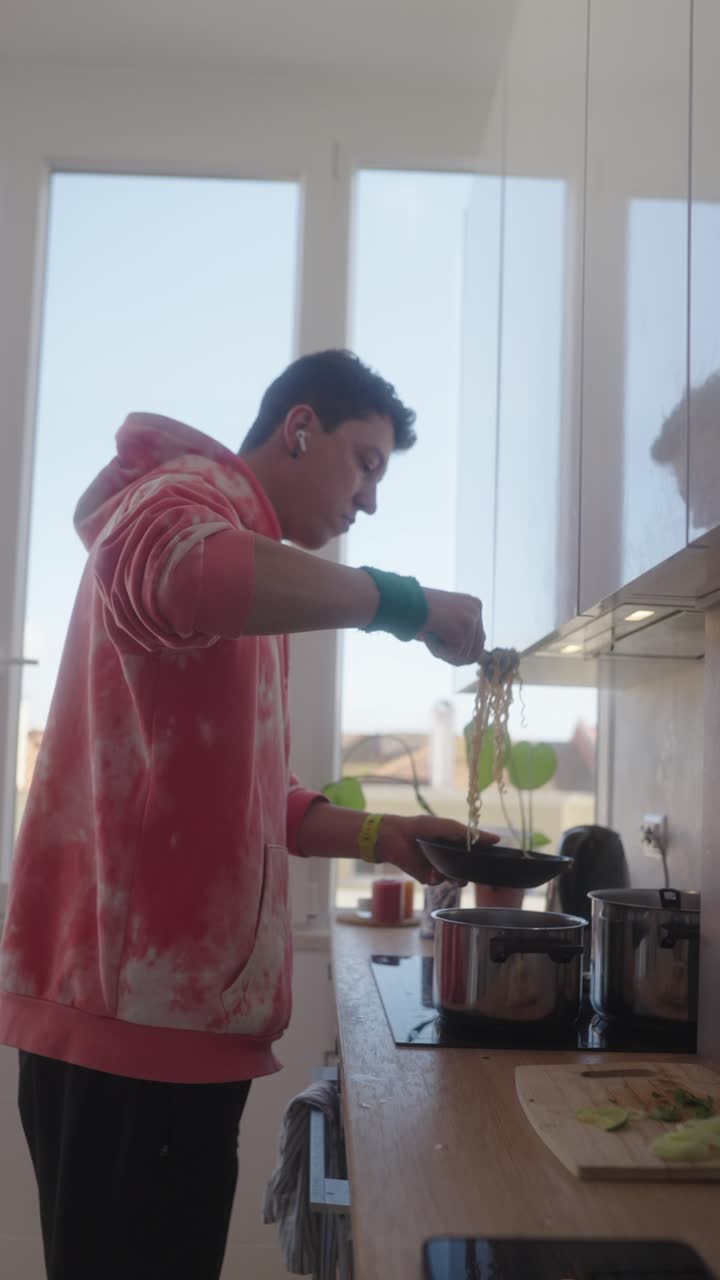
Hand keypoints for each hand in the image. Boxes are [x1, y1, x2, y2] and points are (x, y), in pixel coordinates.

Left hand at [376, 814, 498, 884]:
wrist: (394, 837)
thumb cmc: (421, 827)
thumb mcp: (449, 827)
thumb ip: (470, 834)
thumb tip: (496, 839)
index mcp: (456, 843)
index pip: (476, 853)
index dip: (484, 858)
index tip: (495, 862)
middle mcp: (450, 857)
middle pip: (468, 870)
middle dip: (471, 872)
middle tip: (474, 872)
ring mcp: (439, 868)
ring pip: (455, 879)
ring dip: (456, 878)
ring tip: (455, 875)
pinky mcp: (428, 877)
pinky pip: (439, 882)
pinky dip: (438, 877)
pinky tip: (434, 871)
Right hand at [418, 588, 484, 665]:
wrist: (404, 602)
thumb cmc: (417, 612)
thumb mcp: (443, 620)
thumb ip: (459, 634)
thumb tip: (472, 657)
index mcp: (473, 605)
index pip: (479, 639)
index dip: (461, 652)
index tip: (442, 648)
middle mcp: (476, 609)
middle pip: (476, 650)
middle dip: (455, 657)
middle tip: (436, 651)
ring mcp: (472, 617)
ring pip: (464, 654)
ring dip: (444, 653)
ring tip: (428, 638)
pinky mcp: (464, 626)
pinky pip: (454, 654)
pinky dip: (438, 651)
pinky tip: (427, 637)